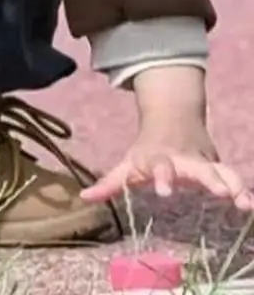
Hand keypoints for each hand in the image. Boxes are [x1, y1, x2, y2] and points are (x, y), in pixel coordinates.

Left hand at [81, 65, 253, 210]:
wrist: (172, 115)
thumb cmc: (147, 148)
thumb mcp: (127, 163)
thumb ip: (109, 183)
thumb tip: (83, 197)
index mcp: (159, 157)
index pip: (159, 166)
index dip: (161, 177)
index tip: (163, 191)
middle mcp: (184, 158)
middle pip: (196, 168)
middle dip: (207, 179)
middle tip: (219, 192)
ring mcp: (203, 160)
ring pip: (221, 171)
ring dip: (232, 184)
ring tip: (242, 202)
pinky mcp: (218, 165)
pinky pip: (233, 177)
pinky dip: (242, 189)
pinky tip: (249, 206)